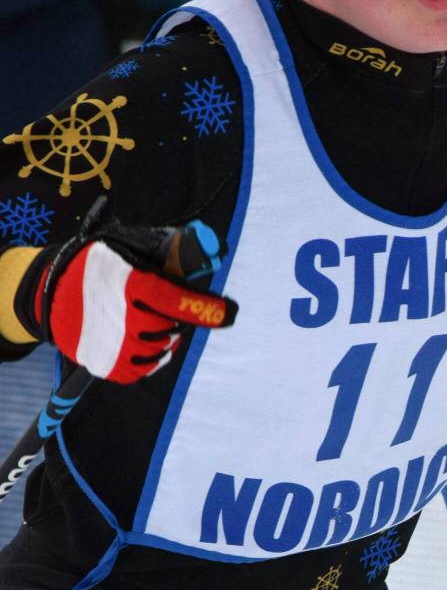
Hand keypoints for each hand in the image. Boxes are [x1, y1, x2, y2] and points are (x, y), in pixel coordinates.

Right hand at [15, 213, 236, 383]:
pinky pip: (143, 370)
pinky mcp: (103, 365)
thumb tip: (211, 246)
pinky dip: (150, 358)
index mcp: (129, 284)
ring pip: (160, 349)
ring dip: (165, 337)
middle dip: (177, 317)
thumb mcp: (128, 245)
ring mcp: (110, 345)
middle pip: (171, 327)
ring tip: (152, 322)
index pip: (176, 300)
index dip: (205, 307)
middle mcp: (120, 317)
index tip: (229, 312)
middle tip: (168, 307)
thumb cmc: (99, 265)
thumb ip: (169, 248)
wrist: (48, 293)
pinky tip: (142, 341)